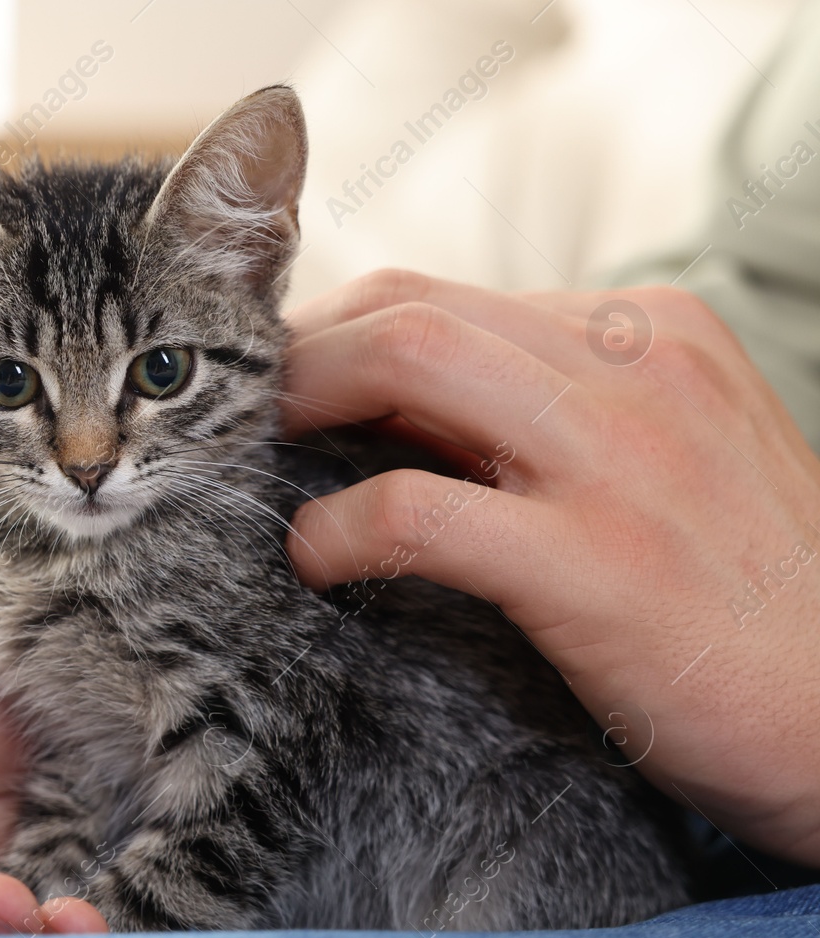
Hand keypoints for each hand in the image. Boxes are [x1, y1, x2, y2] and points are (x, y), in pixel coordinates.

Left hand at [282, 270, 819, 864]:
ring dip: (301, 403)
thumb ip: (546, 416)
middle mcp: (639, 366)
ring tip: (253, 464)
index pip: (447, 298)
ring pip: (409, 362)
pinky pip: (416, 510)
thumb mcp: (661, 460)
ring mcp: (622, 456)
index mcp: (653, 332)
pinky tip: (309, 558)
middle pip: (410, 307)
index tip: (282, 392)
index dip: (337, 338)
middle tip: (239, 421)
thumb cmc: (739, 597)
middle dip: (298, 353)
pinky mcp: (598, 560)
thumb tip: (385, 409)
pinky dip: (336, 528)